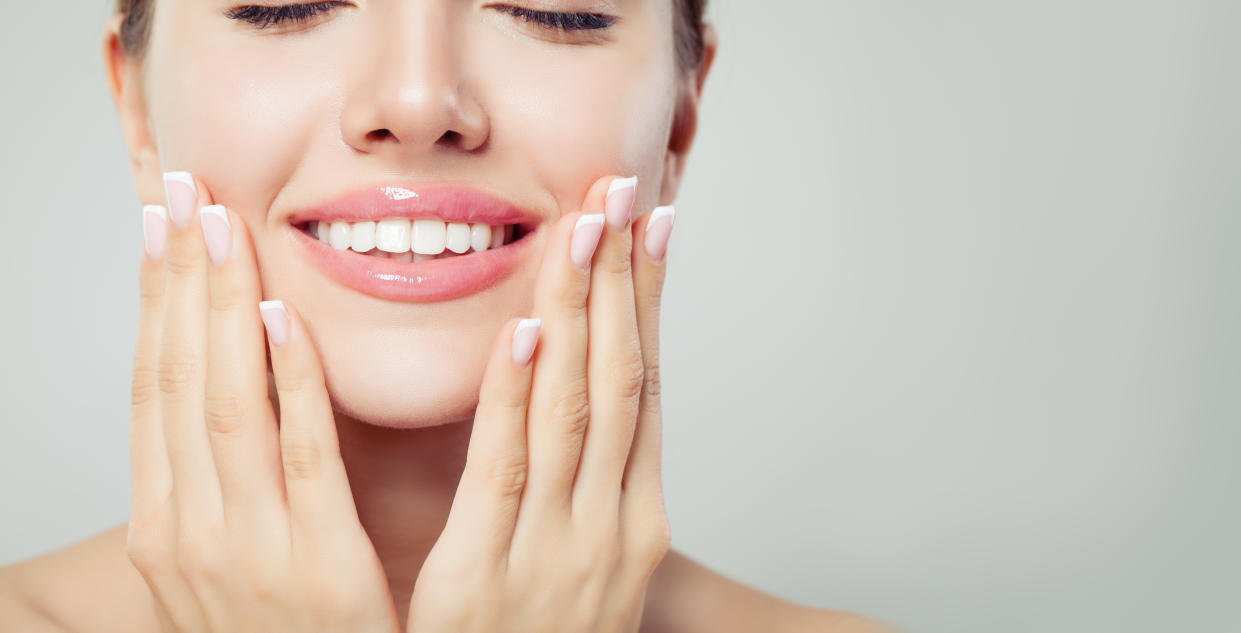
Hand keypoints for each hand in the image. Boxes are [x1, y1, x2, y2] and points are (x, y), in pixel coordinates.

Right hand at [126, 172, 400, 632]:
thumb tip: (239, 386)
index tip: (163, 227)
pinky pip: (300, 458)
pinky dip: (288, 384)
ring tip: (223, 227)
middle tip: (185, 193)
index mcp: (167, 524)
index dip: (156, 302)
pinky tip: (281, 319)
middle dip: (179, 282)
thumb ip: (227, 480)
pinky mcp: (316, 567)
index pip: (154, 389)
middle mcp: (191, 530)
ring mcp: (246, 549)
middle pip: (177, 380)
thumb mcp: (228, 558)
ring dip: (220, 308)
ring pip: (225, 404)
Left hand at [408, 175, 674, 632]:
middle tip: (623, 192)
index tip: (655, 226)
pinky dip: (520, 395)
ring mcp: (557, 550)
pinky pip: (507, 471)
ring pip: (578, 409)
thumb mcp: (582, 569)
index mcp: (633, 519)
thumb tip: (576, 412)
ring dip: (584, 310)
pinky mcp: (489, 577)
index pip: (647, 387)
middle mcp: (609, 524)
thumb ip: (579, 491)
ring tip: (586, 225)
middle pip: (622, 380)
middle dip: (623, 280)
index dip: (650, 301)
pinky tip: (529, 329)